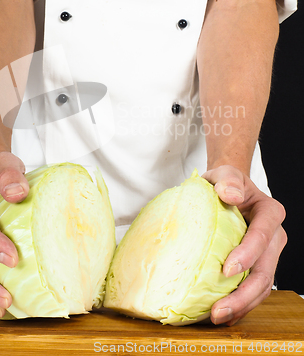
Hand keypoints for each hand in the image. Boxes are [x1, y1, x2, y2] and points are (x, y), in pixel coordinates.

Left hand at [202, 165, 286, 325]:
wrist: (227, 191)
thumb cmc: (224, 182)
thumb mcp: (224, 174)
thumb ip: (228, 180)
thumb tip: (230, 194)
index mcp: (270, 213)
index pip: (262, 236)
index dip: (247, 255)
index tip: (226, 270)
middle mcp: (275, 236)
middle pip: (265, 269)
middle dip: (244, 293)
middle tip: (219, 309)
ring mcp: (268, 254)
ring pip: (262, 285)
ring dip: (242, 305)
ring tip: (217, 317)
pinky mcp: (257, 266)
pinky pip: (253, 289)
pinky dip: (240, 304)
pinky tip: (223, 314)